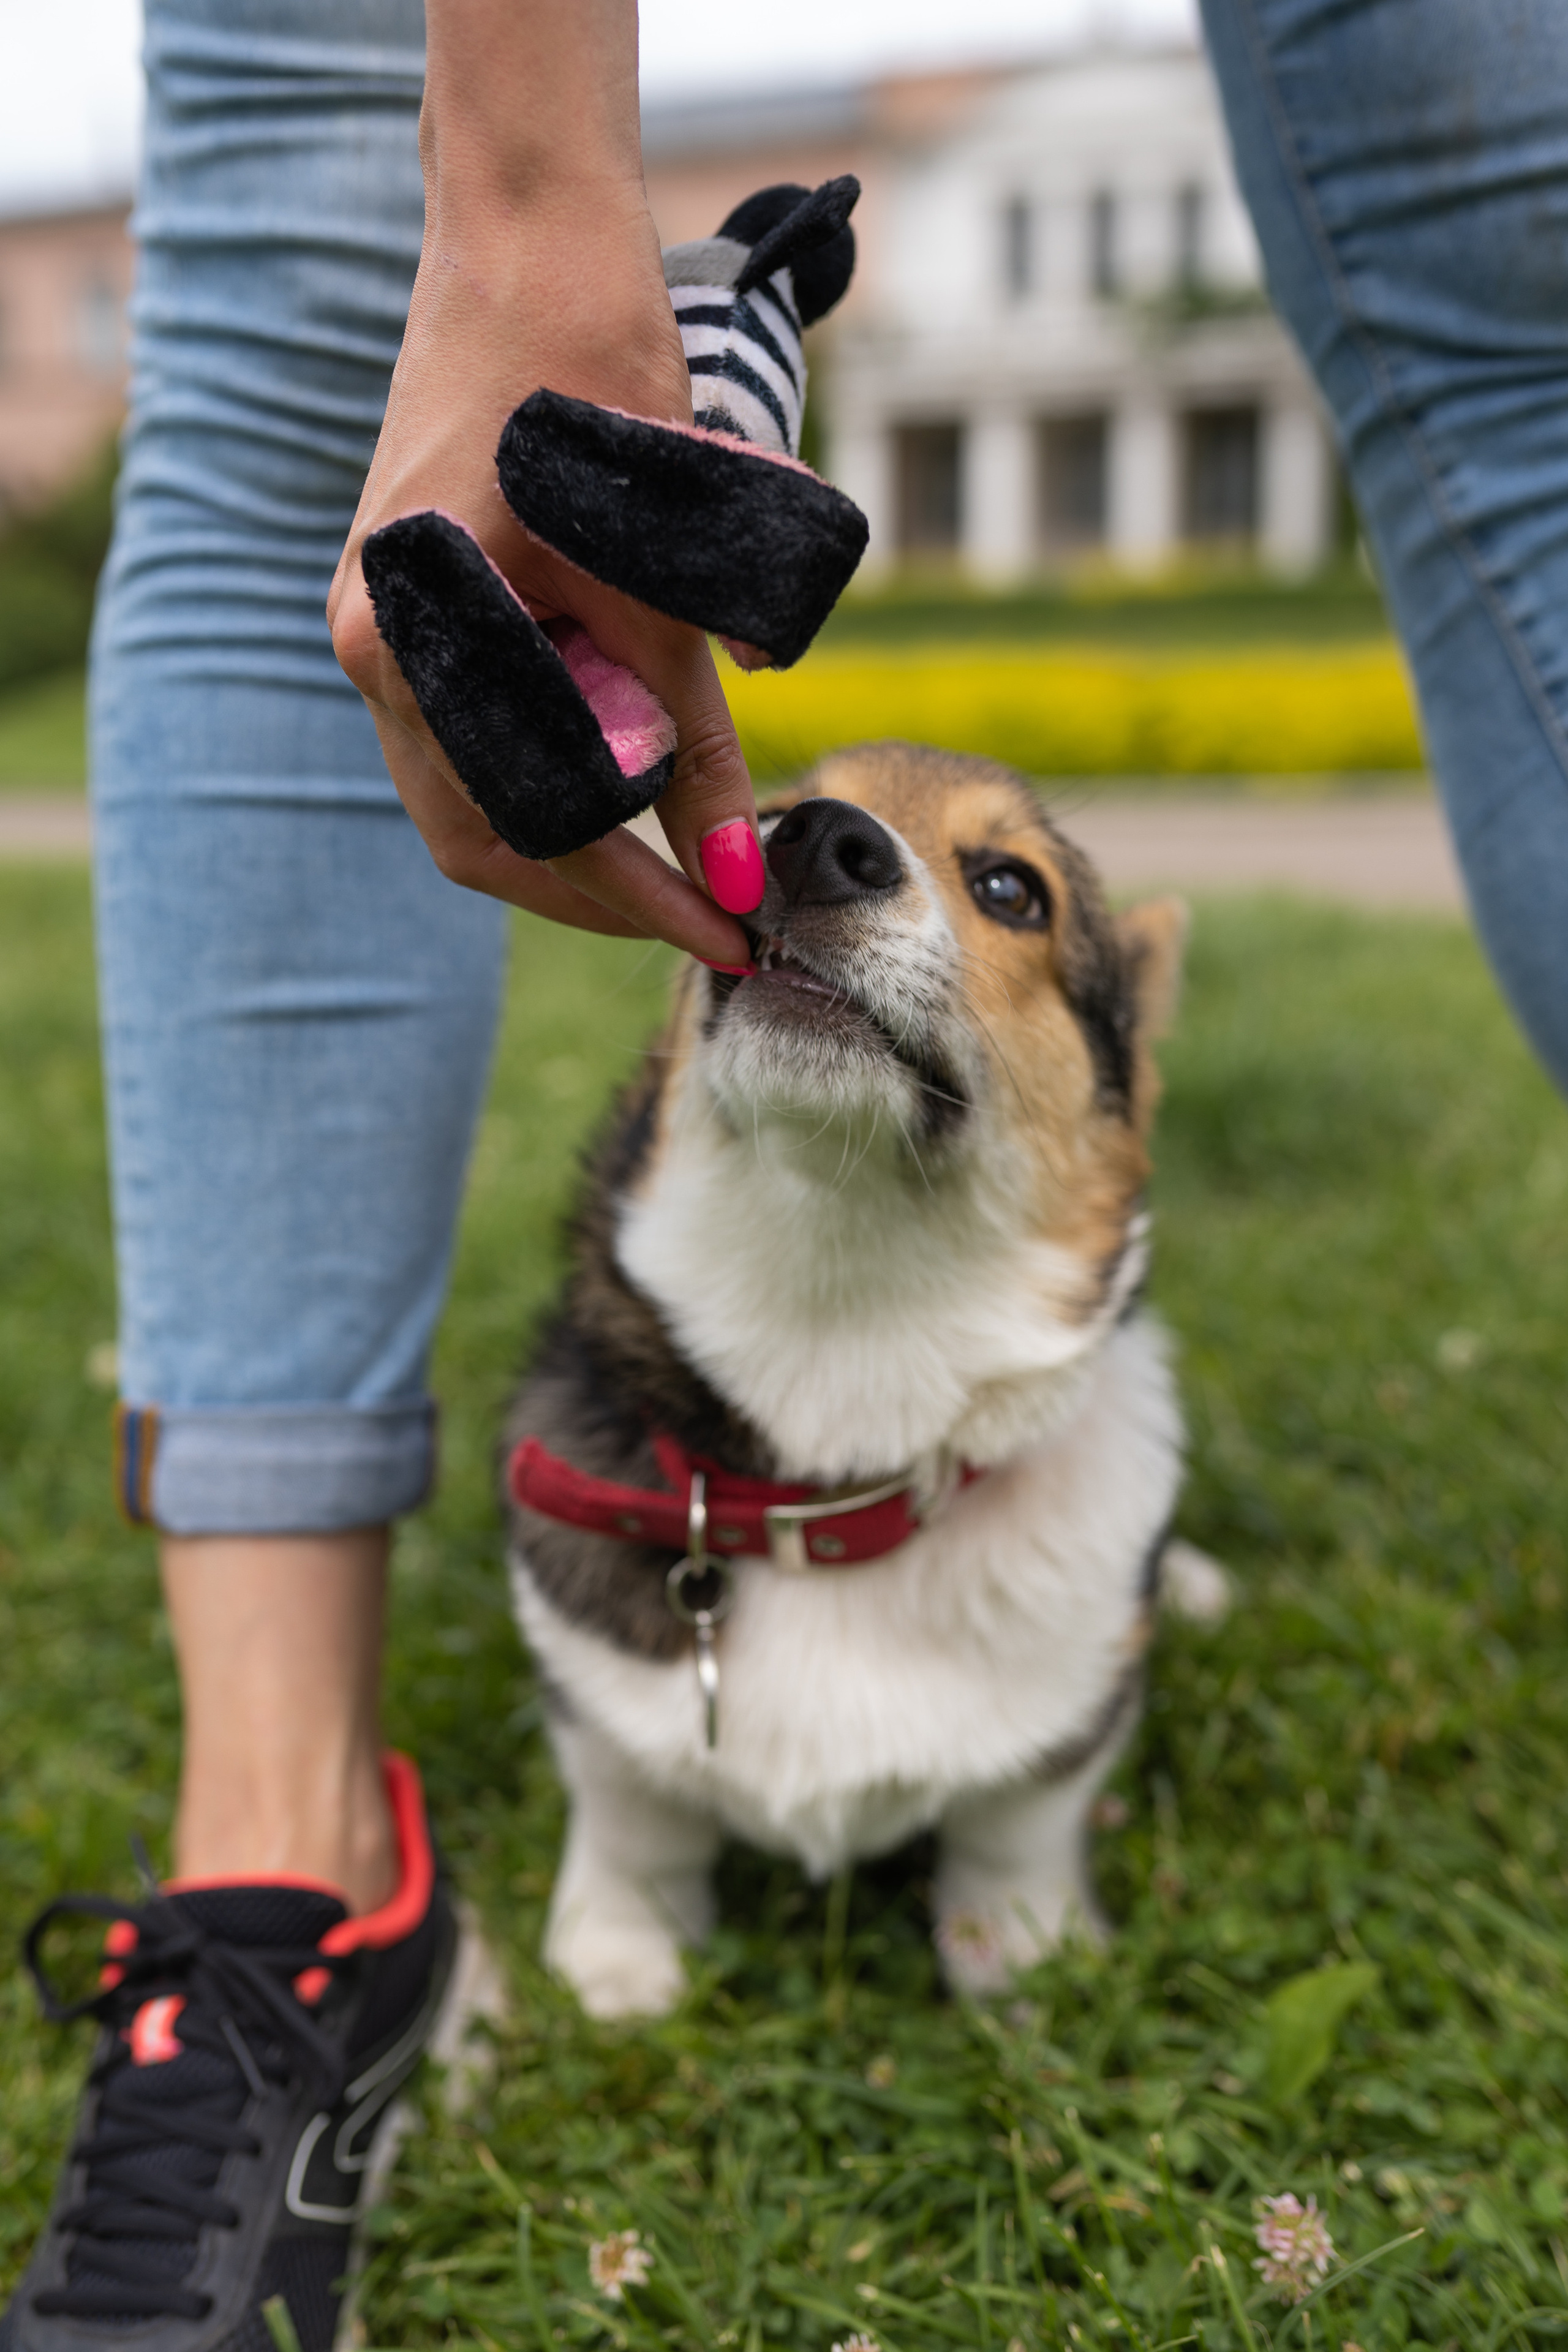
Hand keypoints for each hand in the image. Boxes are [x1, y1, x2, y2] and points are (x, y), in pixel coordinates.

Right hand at [326, 4, 758, 963]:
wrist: (533, 243)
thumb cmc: (591, 384)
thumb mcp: (663, 587)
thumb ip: (693, 743)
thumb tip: (732, 874)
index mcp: (405, 645)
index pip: (517, 834)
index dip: (631, 901)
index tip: (723, 936)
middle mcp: (371, 646)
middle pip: (477, 834)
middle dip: (597, 889)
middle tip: (706, 916)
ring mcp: (384, 624)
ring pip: (476, 789)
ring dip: (575, 835)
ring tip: (680, 860)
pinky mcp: (418, 599)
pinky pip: (479, 725)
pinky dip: (557, 765)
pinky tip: (629, 773)